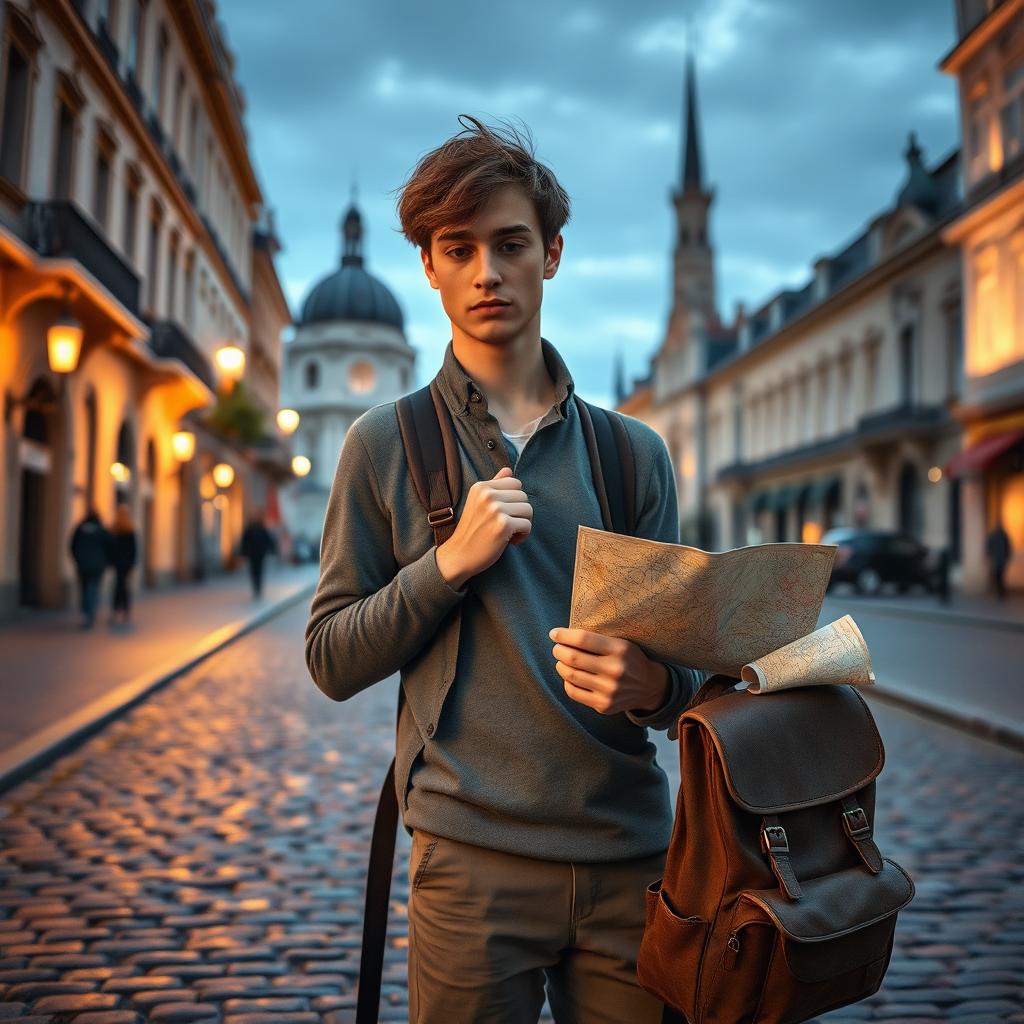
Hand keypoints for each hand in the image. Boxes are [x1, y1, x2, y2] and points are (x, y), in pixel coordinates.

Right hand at [435, 467, 532, 588]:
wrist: (459, 555)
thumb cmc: (471, 531)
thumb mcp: (478, 503)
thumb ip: (494, 485)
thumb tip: (508, 469)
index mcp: (481, 487)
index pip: (515, 483)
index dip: (514, 500)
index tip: (504, 513)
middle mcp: (487, 495)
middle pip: (524, 496)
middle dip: (519, 513)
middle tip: (506, 526)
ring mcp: (495, 509)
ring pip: (528, 510)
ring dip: (522, 524)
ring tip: (508, 533)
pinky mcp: (503, 525)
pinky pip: (527, 525)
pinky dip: (523, 535)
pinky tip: (509, 541)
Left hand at [549, 627, 670, 715]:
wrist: (648, 686)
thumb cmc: (628, 659)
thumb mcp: (621, 643)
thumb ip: (597, 640)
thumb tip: (562, 635)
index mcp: (620, 650)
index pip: (583, 639)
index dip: (563, 635)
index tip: (554, 633)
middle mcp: (615, 670)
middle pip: (573, 658)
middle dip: (559, 650)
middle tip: (557, 648)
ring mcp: (609, 690)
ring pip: (570, 675)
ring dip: (560, 665)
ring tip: (561, 661)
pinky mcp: (603, 705)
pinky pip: (574, 692)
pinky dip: (567, 682)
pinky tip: (569, 676)